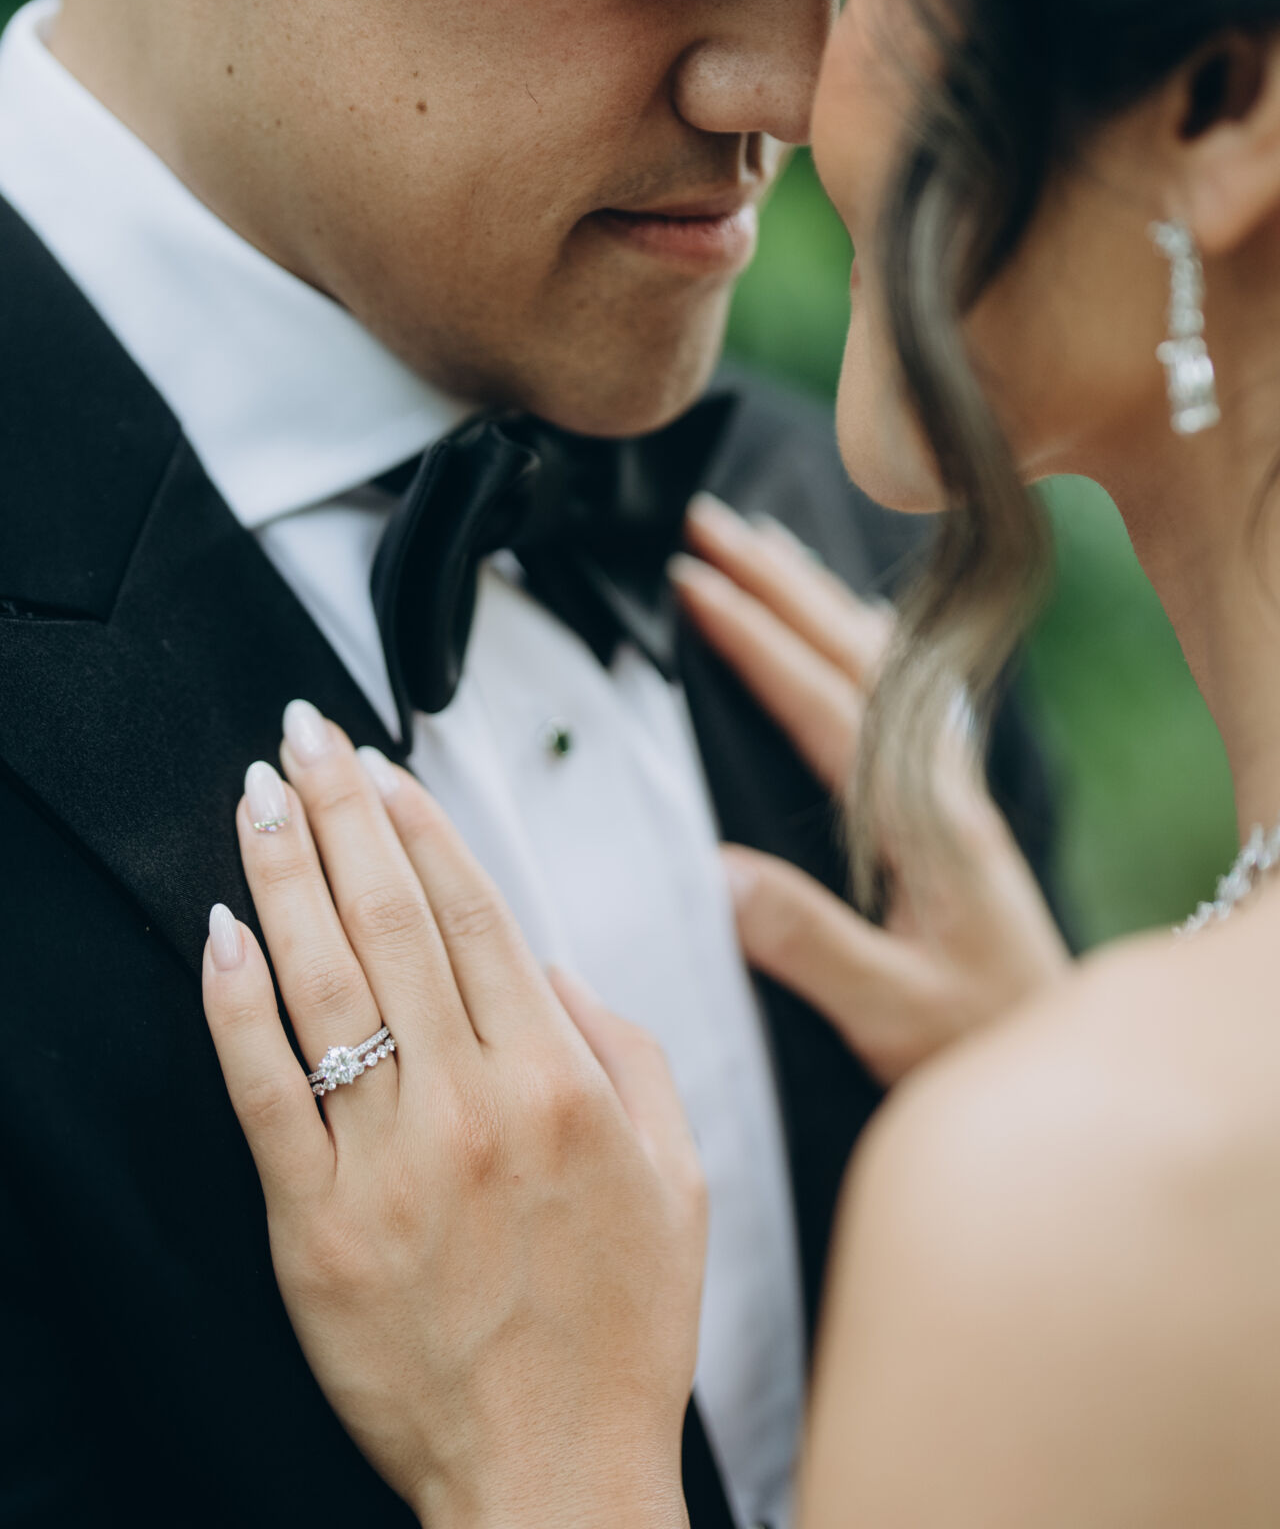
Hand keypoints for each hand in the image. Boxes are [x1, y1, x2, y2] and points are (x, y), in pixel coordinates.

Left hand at [203, 706, 701, 1528]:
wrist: (554, 1480)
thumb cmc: (619, 1336)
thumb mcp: (679, 1178)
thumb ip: (628, 1052)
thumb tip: (550, 967)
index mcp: (562, 1085)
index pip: (476, 913)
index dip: (421, 825)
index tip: (384, 768)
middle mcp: (475, 1107)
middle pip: (393, 920)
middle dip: (342, 811)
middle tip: (308, 737)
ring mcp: (390, 1165)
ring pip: (326, 983)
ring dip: (285, 875)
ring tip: (259, 798)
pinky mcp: (317, 1228)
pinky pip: (264, 1094)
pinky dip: (236, 1007)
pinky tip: (221, 934)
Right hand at [673, 495, 1068, 1085]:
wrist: (1067, 1056)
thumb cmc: (979, 1042)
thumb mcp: (890, 1012)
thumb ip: (808, 943)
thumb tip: (717, 869)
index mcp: (922, 822)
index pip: (825, 702)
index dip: (756, 638)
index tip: (691, 581)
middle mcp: (942, 787)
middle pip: (854, 653)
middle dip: (778, 582)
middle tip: (706, 524)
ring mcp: (952, 791)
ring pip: (882, 661)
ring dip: (817, 596)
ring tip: (761, 545)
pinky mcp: (954, 810)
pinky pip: (903, 691)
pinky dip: (865, 638)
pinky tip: (854, 623)